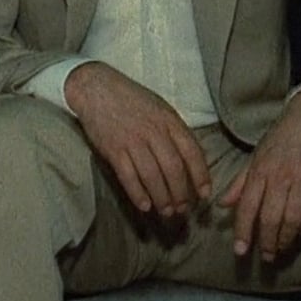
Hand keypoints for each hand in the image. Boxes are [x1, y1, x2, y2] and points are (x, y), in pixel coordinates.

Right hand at [67, 62, 210, 218]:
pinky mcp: (113, 149)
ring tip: (166, 211)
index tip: (204, 194)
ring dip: (162, 198)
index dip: (201, 176)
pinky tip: (144, 206)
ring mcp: (132, 140)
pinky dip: (137, 194)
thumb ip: (174, 131)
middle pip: (173, 169)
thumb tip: (189, 159)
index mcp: (169, 120)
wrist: (96, 88)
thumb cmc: (131, 99)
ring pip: (152, 176)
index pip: (192, 152)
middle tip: (183, 209)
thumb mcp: (160, 107)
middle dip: (180, 193)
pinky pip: (128, 176)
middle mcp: (153, 131)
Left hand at [220, 89, 300, 261]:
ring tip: (280, 249)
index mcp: (260, 170)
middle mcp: (280, 177)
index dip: (243, 231)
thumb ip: (240, 183)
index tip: (240, 251)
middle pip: (270, 218)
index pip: (248, 207)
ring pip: (292, 220)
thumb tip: (222, 205)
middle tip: (265, 256)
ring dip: (285, 239)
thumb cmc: (281, 138)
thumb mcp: (256, 156)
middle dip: (266, 242)